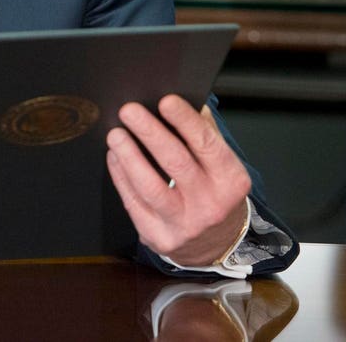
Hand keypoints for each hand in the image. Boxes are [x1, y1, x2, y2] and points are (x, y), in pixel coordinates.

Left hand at [106, 95, 251, 267]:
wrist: (216, 244)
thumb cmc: (215, 193)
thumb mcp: (222, 166)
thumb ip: (205, 134)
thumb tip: (184, 101)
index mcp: (230, 181)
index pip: (207, 145)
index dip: (185, 121)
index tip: (165, 101)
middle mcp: (209, 204)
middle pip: (175, 163)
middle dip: (150, 132)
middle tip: (129, 111)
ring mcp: (183, 224)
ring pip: (150, 187)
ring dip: (129, 156)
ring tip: (116, 134)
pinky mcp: (158, 236)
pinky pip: (133, 202)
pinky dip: (120, 176)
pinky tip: (115, 157)